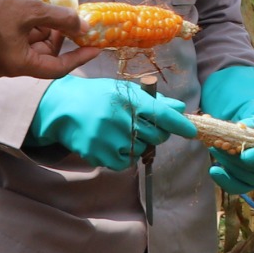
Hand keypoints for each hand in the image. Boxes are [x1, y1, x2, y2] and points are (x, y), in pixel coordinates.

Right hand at [0, 0, 97, 78]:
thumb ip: (62, 20)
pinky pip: (19, 44)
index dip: (79, 57)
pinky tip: (32, 12)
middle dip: (59, 39)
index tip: (97, 46)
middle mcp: (7, 69)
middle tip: (71, 19)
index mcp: (17, 65)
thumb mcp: (33, 9)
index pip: (57, 68)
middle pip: (44, 59)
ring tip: (47, 10)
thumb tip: (84, 27)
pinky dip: (30, 30)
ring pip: (32, 49)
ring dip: (45, 32)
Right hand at [27, 77, 195, 169]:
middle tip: (145, 127)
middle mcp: (118, 118)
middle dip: (157, 133)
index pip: (161, 114)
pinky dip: (124, 156)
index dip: (180, 124)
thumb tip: (180, 108)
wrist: (62, 107)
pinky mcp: (97, 153)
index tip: (191, 131)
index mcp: (127, 99)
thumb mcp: (123, 90)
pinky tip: (113, 143)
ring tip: (122, 132)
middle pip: (156, 135)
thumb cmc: (97, 96)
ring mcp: (107, 138)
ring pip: (141, 150)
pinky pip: (124, 163)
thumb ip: (152, 99)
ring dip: (138, 145)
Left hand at [200, 64, 253, 193]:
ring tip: (214, 149)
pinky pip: (240, 186)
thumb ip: (252, 122)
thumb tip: (241, 129)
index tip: (244, 155)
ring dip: (228, 166)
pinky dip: (226, 181)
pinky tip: (214, 171)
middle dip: (236, 160)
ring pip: (248, 179)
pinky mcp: (252, 179)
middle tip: (217, 145)